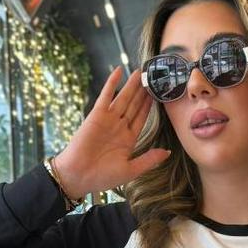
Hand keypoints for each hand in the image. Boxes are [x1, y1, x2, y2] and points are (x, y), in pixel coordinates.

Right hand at [53, 66, 169, 198]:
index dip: (149, 106)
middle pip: (134, 105)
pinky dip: (112, 83)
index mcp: (128, 139)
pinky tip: (118, 71)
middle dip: (142, 92)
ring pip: (123, 98)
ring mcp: (108, 120)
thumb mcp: (131, 170)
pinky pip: (106, 96)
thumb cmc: (102, 177)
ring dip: (131, 85)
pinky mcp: (96, 115)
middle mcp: (119, 127)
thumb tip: (168, 152)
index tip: (159, 94)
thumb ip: (149, 160)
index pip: (141, 118)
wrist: (79, 176)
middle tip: (152, 77)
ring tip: (140, 72)